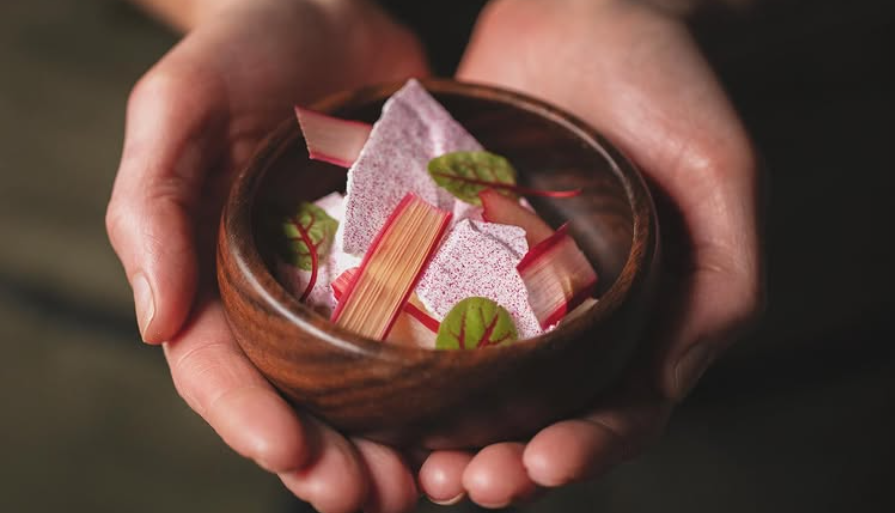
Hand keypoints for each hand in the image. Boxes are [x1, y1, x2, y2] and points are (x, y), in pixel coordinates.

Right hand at [106, 1, 427, 510]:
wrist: (330, 10)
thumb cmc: (243, 49)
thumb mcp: (177, 107)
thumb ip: (150, 205)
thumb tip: (155, 325)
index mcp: (212, 274)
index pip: (218, 369)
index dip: (250, 422)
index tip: (294, 459)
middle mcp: (279, 293)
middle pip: (296, 398)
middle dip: (328, 459)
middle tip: (372, 498)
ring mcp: (345, 282)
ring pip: (362, 386)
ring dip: (390, 443)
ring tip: (427, 483)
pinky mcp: (406, 260)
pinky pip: (421, 331)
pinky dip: (440, 382)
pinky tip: (474, 413)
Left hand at [418, 0, 762, 505]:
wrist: (583, 10)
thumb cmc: (665, 82)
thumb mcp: (720, 176)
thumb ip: (724, 282)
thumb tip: (673, 380)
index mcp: (645, 314)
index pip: (621, 410)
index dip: (586, 449)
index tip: (541, 463)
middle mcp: (575, 314)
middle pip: (541, 416)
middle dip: (506, 461)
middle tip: (465, 484)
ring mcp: (511, 286)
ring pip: (479, 385)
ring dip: (449, 434)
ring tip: (418, 465)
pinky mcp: (456, 249)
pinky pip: (429, 316)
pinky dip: (407, 363)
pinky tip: (376, 388)